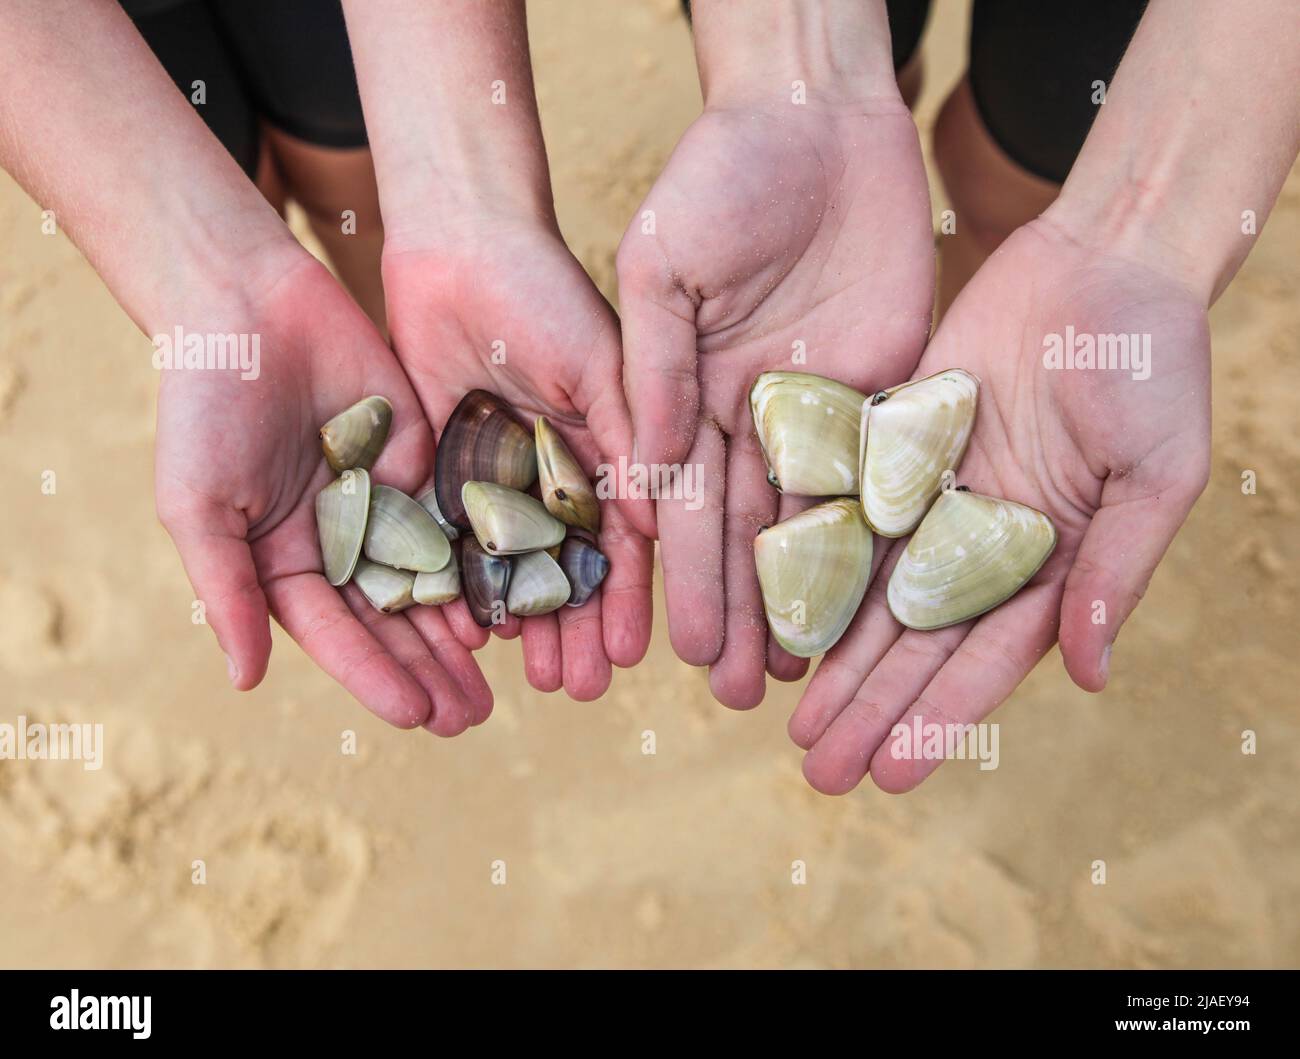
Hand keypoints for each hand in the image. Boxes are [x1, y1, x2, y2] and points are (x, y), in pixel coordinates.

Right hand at [155, 253, 491, 735]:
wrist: (250, 307)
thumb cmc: (205, 407)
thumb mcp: (201, 504)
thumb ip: (228, 589)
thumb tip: (246, 681)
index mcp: (285, 561)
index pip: (338, 634)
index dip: (377, 676)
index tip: (417, 716)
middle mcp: (342, 543)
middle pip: (394, 621)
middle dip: (431, 670)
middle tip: (473, 718)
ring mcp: (387, 503)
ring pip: (435, 579)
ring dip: (465, 630)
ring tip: (503, 682)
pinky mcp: (426, 460)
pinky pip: (461, 517)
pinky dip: (486, 557)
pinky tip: (516, 594)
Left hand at [381, 220, 654, 699]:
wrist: (455, 244)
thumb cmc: (542, 289)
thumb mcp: (599, 361)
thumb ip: (629, 438)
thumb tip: (660, 530)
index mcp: (611, 450)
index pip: (625, 542)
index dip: (627, 600)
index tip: (631, 656)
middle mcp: (560, 474)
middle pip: (571, 569)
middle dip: (576, 629)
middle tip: (577, 690)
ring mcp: (503, 477)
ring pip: (515, 568)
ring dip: (526, 623)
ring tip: (534, 680)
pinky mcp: (447, 469)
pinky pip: (455, 541)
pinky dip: (463, 587)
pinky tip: (471, 633)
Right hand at [616, 96, 933, 707]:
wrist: (816, 117)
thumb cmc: (719, 175)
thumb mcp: (662, 264)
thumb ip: (655, 364)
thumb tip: (651, 470)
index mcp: (690, 392)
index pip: (681, 504)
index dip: (678, 578)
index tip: (671, 649)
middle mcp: (754, 415)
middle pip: (746, 531)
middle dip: (738, 612)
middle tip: (734, 694)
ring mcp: (822, 409)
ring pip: (815, 521)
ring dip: (805, 598)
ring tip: (795, 675)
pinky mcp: (888, 390)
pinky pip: (884, 475)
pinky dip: (879, 539)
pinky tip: (874, 600)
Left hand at [791, 217, 1211, 792]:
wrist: (1102, 262)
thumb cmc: (1153, 367)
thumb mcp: (1155, 475)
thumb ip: (1114, 571)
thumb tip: (1088, 674)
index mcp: (1052, 562)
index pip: (985, 658)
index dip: (937, 718)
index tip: (890, 775)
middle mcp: (984, 542)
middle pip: (917, 642)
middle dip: (870, 708)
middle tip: (818, 771)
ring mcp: (936, 498)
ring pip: (872, 592)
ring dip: (835, 659)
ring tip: (793, 722)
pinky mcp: (894, 447)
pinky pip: (845, 515)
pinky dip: (814, 566)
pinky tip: (778, 618)